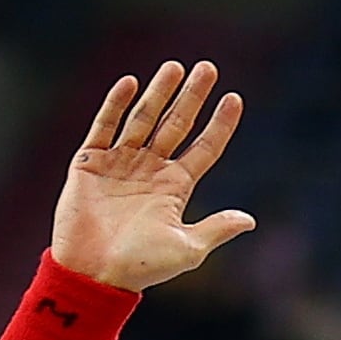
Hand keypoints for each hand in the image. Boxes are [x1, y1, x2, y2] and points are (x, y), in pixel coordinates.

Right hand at [50, 60, 256, 288]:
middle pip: (177, 124)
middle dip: (192, 96)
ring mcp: (120, 163)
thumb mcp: (187, 249)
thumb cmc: (141, 267)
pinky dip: (115, 105)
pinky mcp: (90, 162)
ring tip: (175, 67)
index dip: (220, 124)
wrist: (93, 273)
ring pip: (143, 118)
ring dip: (159, 92)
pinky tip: (130, 83)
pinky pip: (104, 126)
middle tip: (208, 68)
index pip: (204, 148)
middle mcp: (150, 170)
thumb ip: (216, 229)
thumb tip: (250, 220)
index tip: (235, 98)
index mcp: (175, 188)